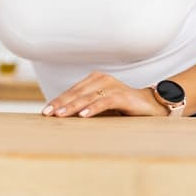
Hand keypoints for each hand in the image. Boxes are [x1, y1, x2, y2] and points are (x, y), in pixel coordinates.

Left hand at [40, 72, 167, 117]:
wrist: (151, 106)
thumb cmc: (122, 107)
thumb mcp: (100, 106)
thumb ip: (85, 107)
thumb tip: (62, 116)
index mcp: (93, 80)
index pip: (71, 91)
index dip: (58, 100)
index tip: (45, 111)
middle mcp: (101, 79)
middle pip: (76, 93)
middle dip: (60, 104)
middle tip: (47, 114)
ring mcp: (112, 86)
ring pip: (87, 97)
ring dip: (72, 107)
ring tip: (60, 115)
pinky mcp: (122, 95)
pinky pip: (104, 102)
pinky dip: (92, 108)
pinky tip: (83, 116)